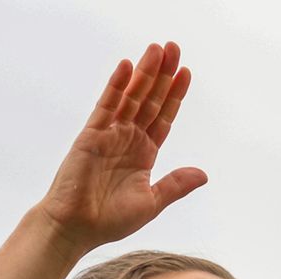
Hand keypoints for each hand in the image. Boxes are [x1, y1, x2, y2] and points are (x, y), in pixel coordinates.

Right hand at [36, 43, 206, 251]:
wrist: (76, 228)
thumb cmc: (110, 219)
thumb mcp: (152, 202)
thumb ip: (175, 185)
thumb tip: (203, 174)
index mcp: (144, 154)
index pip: (163, 117)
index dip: (175, 95)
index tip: (187, 73)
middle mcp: (128, 139)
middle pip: (150, 100)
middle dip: (163, 75)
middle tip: (175, 48)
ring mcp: (109, 134)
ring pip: (131, 97)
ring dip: (144, 73)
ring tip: (158, 50)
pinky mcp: (91, 135)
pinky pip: (106, 105)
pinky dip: (117, 86)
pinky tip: (128, 67)